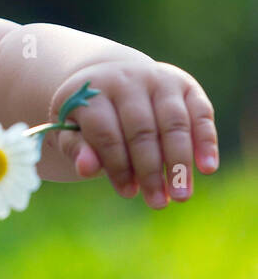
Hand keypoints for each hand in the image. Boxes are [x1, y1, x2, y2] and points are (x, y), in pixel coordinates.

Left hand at [49, 60, 217, 207]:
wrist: (109, 76)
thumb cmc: (88, 114)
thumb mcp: (70, 129)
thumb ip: (76, 148)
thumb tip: (86, 169)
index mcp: (92, 91)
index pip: (106, 132)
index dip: (117, 165)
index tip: (127, 192)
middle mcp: (127, 79)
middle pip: (142, 129)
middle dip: (150, 170)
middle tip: (158, 203)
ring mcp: (159, 79)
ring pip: (174, 123)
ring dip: (179, 161)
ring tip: (181, 195)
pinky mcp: (185, 84)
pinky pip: (200, 112)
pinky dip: (206, 141)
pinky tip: (207, 168)